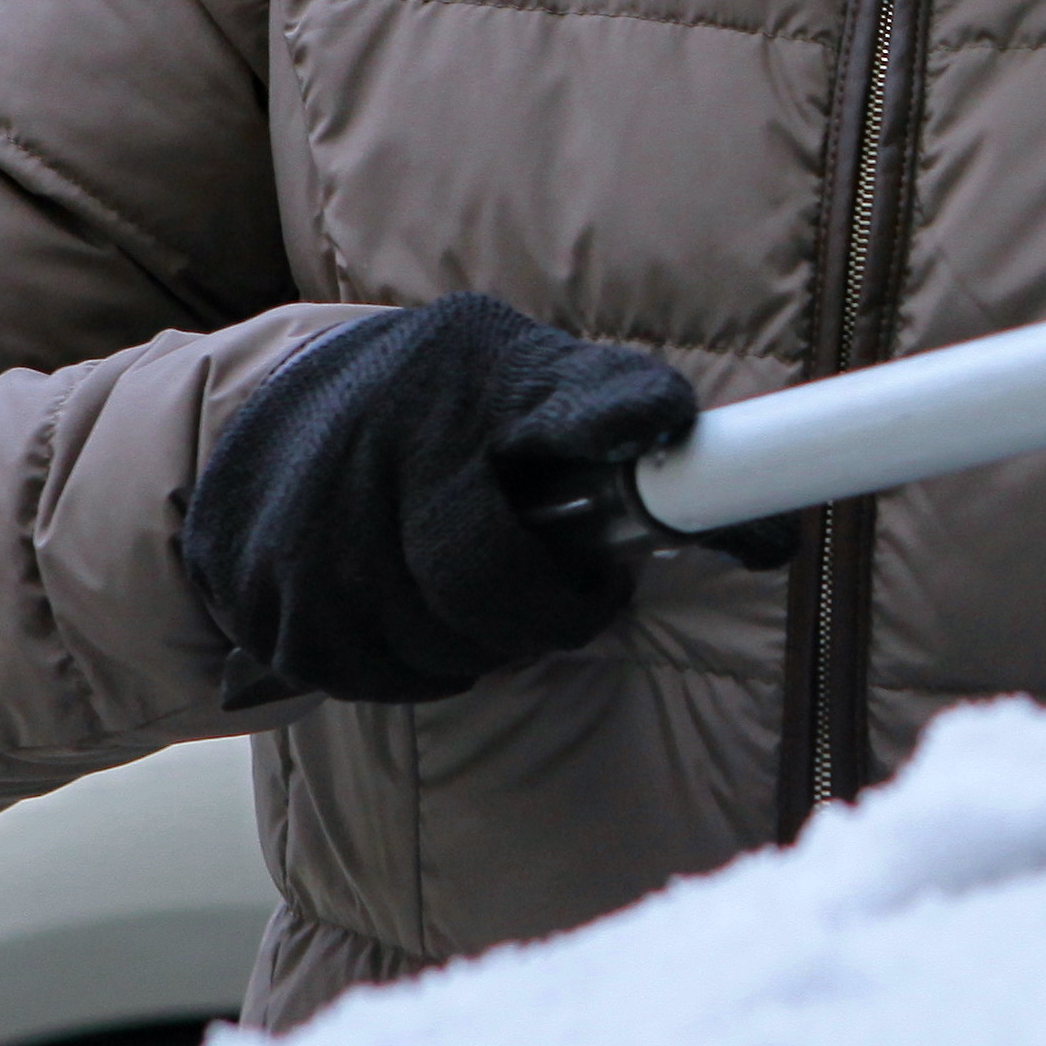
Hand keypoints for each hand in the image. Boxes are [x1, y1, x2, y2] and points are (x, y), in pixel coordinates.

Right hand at [177, 295, 713, 704]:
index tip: (663, 419)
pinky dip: (415, 661)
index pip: (564, 396)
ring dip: (481, 641)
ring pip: (445, 645)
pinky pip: (382, 675)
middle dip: (553, 610)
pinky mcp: (275, 589)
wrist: (272, 419)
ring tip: (478, 585)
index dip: (618, 414)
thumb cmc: (446, 408)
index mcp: (485, 370)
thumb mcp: (534, 381)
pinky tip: (411, 609)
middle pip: (497, 584)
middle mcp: (396, 433)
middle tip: (574, 593)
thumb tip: (774, 540)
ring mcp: (323, 517)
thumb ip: (635, 443)